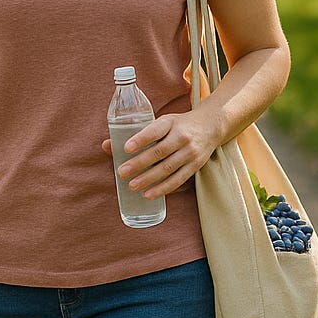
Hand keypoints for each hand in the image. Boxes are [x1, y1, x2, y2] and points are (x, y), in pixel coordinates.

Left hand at [101, 111, 218, 200]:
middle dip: (139, 163)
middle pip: (159, 152)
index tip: (125, 148)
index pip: (154, 130)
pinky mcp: (195, 166)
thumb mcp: (161, 122)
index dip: (140, 139)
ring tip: (132, 186)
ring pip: (168, 168)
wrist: (210, 126)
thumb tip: (106, 146)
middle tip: (122, 172)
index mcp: (170, 123)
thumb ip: (137, 134)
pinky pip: (178, 179)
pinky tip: (149, 194)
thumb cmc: (178, 125)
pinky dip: (163, 188)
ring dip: (149, 179)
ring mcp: (190, 152)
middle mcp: (182, 136)